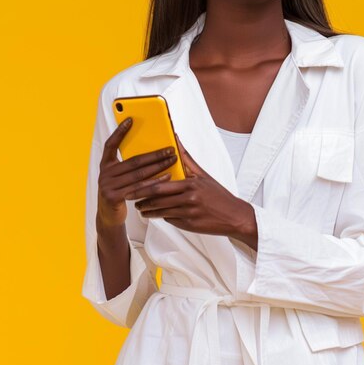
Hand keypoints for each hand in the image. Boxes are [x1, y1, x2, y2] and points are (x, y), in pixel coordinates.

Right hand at [96, 118, 177, 228]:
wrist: (109, 216)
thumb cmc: (120, 191)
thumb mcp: (121, 176)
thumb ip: (129, 164)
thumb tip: (151, 146)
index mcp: (106, 164)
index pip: (111, 144)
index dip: (120, 131)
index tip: (130, 119)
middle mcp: (105, 173)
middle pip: (134, 160)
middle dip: (155, 154)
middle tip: (171, 149)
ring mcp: (107, 185)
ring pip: (138, 174)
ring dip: (158, 166)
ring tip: (172, 160)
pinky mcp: (113, 197)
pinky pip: (139, 188)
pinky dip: (155, 182)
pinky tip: (167, 177)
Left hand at [134, 135, 257, 248]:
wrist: (234, 216)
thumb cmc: (218, 194)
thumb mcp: (203, 175)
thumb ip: (187, 160)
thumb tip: (177, 140)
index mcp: (191, 184)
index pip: (161, 185)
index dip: (144, 187)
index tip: (133, 186)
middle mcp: (189, 198)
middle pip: (157, 198)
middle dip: (141, 198)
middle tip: (130, 197)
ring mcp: (188, 213)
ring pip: (161, 211)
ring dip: (147, 210)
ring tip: (140, 208)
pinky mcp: (189, 225)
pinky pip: (170, 220)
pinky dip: (161, 216)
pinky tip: (155, 214)